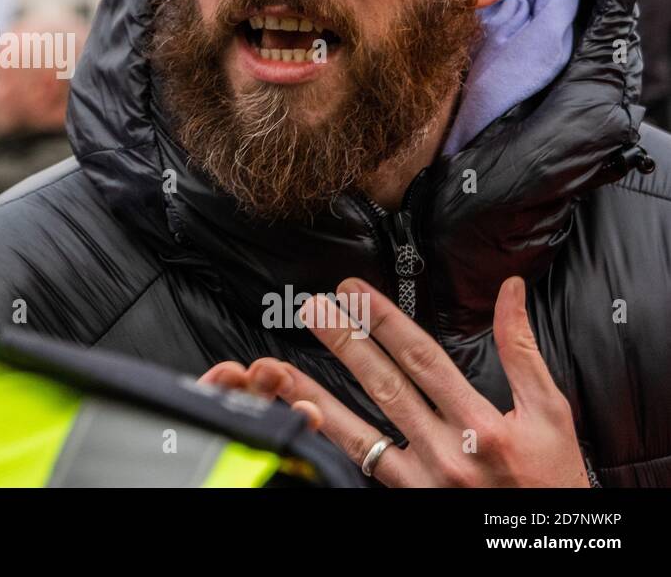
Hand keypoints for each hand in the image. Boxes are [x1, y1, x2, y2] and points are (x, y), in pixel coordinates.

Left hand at [213, 276, 589, 486]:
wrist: (547, 543)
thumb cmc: (552, 478)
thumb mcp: (550, 414)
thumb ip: (522, 351)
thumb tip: (510, 292)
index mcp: (483, 426)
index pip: (423, 360)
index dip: (385, 321)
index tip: (355, 291)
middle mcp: (448, 453)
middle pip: (386, 386)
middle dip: (347, 343)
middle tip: (316, 309)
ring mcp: (423, 479)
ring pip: (360, 429)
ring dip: (318, 392)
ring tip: (282, 363)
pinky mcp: (409, 497)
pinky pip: (362, 463)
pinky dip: (329, 438)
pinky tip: (301, 417)